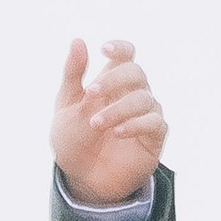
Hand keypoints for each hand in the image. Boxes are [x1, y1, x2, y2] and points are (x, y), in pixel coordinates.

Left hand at [51, 37, 165, 208]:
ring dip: (118, 108)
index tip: (104, 51)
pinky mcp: (153, 138)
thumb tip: (79, 41)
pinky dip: (136, 125)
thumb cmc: (74, 140)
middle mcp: (133, 94)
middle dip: (113, 80)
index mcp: (113, 82)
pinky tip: (117, 133)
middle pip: (136, 72)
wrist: (82, 179)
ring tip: (95, 124)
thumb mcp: (65, 107)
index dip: (120, 49)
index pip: (127, 55)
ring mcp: (145, 115)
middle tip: (90, 94)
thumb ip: (73, 75)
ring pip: (144, 98)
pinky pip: (154, 123)